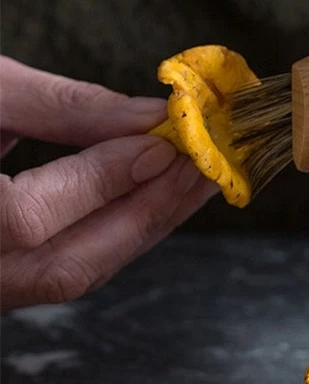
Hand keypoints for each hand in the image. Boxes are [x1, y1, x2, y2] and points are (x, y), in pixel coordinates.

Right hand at [0, 58, 217, 309]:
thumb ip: (64, 108)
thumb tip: (152, 118)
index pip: (25, 220)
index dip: (103, 180)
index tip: (166, 140)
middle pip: (62, 267)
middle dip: (147, 214)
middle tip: (208, 166)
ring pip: (68, 276)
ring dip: (143, 226)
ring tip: (198, 180)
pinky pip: (62, 269)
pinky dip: (115, 232)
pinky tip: (156, 197)